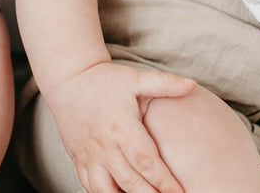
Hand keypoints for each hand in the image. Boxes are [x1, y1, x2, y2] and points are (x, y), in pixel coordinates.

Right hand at [46, 62, 194, 192]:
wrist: (67, 79)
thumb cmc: (103, 79)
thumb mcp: (134, 78)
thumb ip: (164, 83)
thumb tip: (192, 84)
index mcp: (120, 126)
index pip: (145, 161)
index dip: (164, 181)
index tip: (180, 192)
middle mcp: (103, 144)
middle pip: (129, 181)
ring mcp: (88, 154)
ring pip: (105, 189)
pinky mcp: (77, 158)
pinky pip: (89, 185)